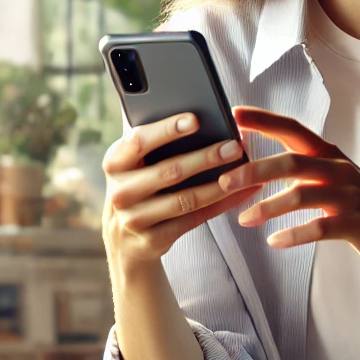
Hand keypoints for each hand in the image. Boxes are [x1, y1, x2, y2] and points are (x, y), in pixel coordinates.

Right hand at [102, 113, 256, 278]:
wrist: (123, 239)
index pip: (139, 141)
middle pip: (169, 171)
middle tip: (234, 146)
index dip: (167, 129)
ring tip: (244, 171)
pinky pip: (194, 219)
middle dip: (206, 157)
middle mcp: (120, 192)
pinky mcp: (153, 240)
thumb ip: (154, 143)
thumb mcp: (133, 164)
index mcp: (114, 163)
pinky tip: (240, 192)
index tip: (196, 119)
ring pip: (185, 199)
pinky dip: (221, 204)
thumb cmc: (138, 186)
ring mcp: (135, 219)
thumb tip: (200, 119)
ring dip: (219, 185)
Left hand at [222, 106, 359, 270]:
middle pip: (291, 162)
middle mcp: (338, 170)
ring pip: (301, 195)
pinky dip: (293, 235)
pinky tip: (274, 241)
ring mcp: (348, 197)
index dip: (262, 120)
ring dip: (268, 207)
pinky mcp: (355, 224)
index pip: (291, 129)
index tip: (232, 114)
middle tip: (224, 181)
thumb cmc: (359, 205)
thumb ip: (302, 170)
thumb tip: (257, 168)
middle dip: (254, 170)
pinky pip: (319, 228)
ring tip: (244, 219)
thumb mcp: (333, 179)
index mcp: (329, 154)